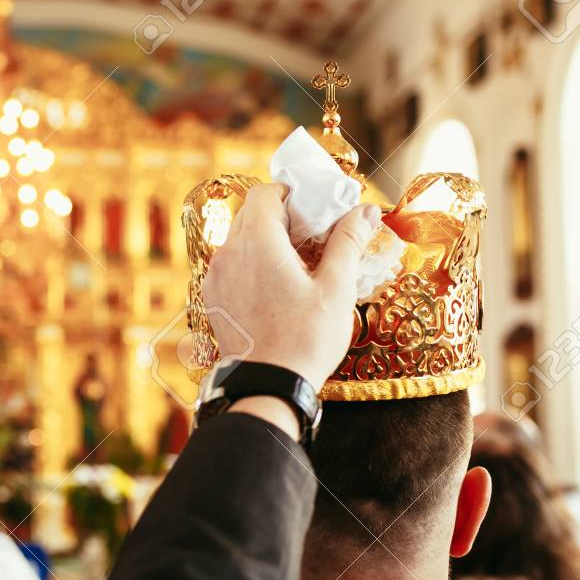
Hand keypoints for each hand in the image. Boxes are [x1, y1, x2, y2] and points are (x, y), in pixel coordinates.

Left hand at [203, 183, 379, 388]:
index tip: (313, 206)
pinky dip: (251, 263)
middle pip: (250, 214)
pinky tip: (278, 284)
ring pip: (239, 240)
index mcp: (257, 243)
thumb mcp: (336, 289)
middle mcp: (228, 254)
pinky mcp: (213, 298)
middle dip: (281, 215)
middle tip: (312, 233)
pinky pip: (231, 265)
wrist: (267, 386)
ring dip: (266, 240)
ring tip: (298, 262)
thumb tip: (365, 212)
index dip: (289, 193)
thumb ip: (348, 243)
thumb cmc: (304, 340)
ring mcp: (216, 277)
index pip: (264, 193)